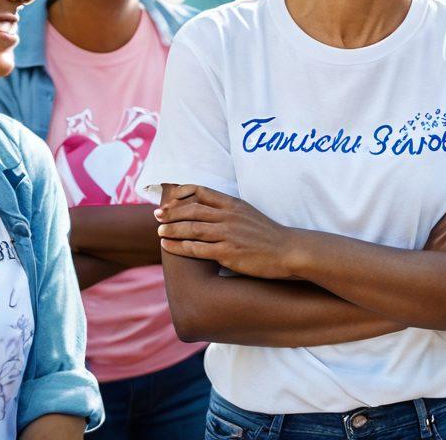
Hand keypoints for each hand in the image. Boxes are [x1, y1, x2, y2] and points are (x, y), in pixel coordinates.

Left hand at [156, 184, 295, 278]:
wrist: (288, 251)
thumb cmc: (269, 235)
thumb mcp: (249, 214)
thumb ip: (229, 211)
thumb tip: (208, 212)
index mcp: (234, 204)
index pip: (203, 192)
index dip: (183, 193)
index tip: (171, 199)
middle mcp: (229, 216)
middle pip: (192, 209)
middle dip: (171, 212)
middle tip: (157, 215)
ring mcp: (228, 234)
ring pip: (191, 228)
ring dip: (171, 229)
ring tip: (159, 230)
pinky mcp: (228, 253)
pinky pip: (197, 249)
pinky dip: (179, 246)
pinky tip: (168, 246)